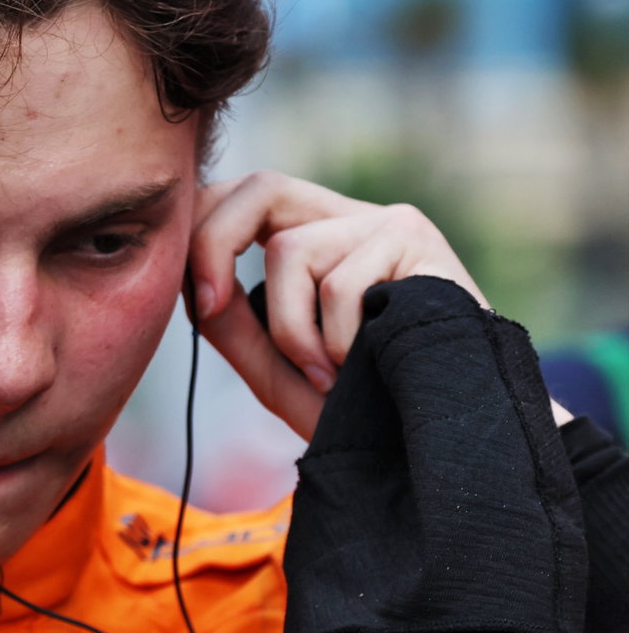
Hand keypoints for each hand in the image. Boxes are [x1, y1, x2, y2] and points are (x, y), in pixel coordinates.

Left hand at [187, 171, 487, 439]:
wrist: (444, 445)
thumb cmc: (364, 408)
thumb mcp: (278, 367)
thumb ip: (230, 322)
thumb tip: (189, 274)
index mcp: (319, 237)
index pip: (243, 199)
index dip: (202, 230)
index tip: (194, 298)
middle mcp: (353, 220)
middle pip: (262, 188)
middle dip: (215, 243)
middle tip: (210, 307)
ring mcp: (390, 225)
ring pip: (290, 249)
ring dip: (291, 330)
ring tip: (327, 375)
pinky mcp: (420, 243)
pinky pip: (340, 284)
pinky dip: (336, 342)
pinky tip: (366, 369)